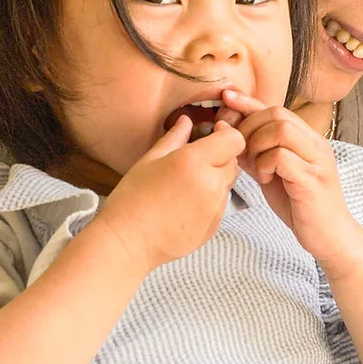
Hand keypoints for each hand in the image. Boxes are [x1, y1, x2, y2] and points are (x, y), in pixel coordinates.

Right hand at [92, 116, 244, 269]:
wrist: (128, 242)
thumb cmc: (132, 198)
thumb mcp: (149, 160)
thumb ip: (174, 138)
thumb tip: (187, 121)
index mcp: (194, 162)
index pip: (234, 140)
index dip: (226, 134)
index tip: (213, 133)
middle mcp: (211, 184)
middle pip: (233, 162)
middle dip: (220, 156)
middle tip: (195, 160)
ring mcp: (215, 208)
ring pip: (227, 184)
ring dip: (215, 178)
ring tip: (185, 185)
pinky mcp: (214, 226)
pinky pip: (220, 205)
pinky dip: (209, 200)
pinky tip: (184, 204)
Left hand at [222, 88, 361, 266]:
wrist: (330, 237)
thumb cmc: (301, 206)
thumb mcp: (274, 174)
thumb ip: (256, 153)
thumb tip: (227, 130)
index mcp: (308, 139)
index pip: (276, 108)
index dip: (249, 101)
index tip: (226, 98)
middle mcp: (316, 144)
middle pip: (277, 113)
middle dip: (249, 127)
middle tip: (240, 150)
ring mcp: (316, 161)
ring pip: (281, 130)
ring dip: (258, 145)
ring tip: (255, 166)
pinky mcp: (312, 180)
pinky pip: (282, 156)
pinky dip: (265, 164)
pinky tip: (264, 179)